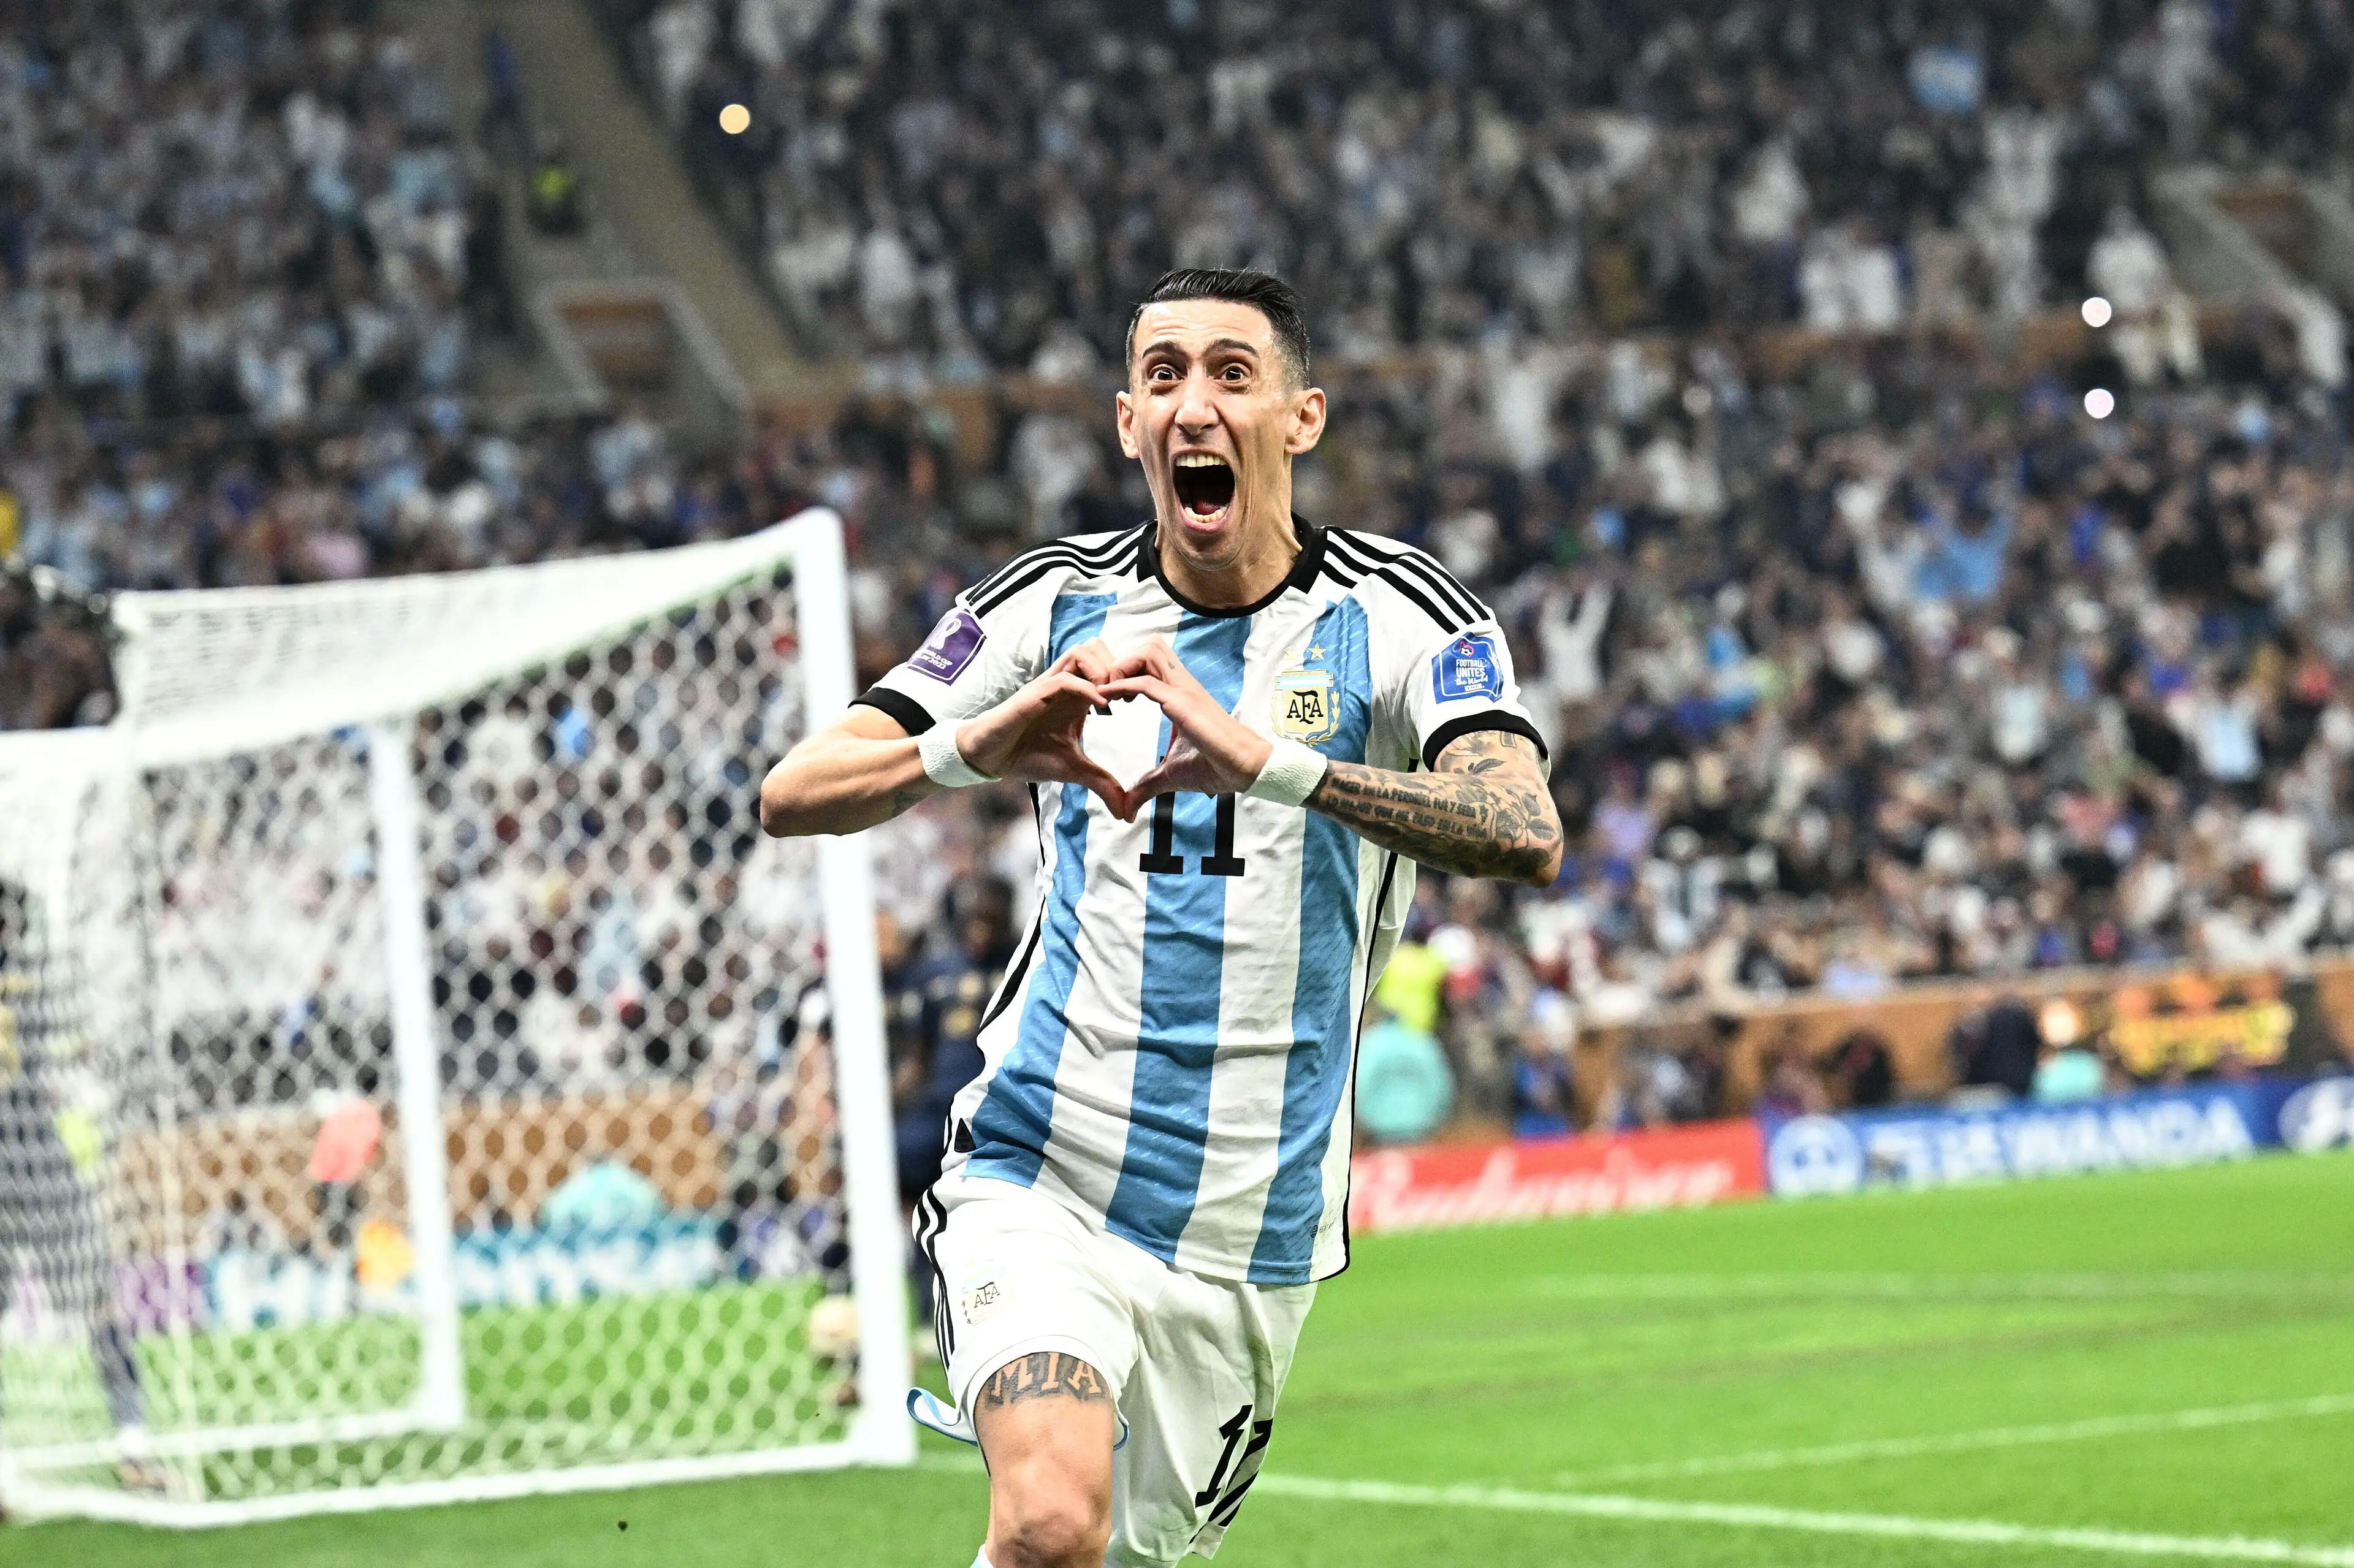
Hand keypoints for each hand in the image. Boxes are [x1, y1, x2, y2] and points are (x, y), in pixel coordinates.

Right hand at [955, 640, 1126, 813]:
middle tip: (1130, 695)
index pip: (1108, 664)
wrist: (992, 757)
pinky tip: (1101, 709)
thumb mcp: (1074, 770)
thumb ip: (1102, 783)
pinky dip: (1085, 687)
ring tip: (1114, 699)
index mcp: (1078, 695)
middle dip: (1120, 665)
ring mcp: (1050, 685)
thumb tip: (1126, 813)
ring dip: (1104, 670)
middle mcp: (1066, 684)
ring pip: (1083, 651)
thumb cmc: (1028, 756)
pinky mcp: (1034, 693)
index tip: (1141, 701)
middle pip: (1099, 647)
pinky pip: (1064, 678)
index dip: (1129, 675)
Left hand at [1099, 638, 1272, 812]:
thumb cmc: (1214, 768)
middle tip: (1108, 689)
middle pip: (1149, 647)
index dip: (1126, 672)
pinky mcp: (1183, 702)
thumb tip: (1127, 808)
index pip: (1150, 664)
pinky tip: (1104, 698)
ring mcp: (1184, 690)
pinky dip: (1120, 685)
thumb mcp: (1170, 776)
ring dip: (1122, 667)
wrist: (1243, 769)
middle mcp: (1182, 685)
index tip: (1109, 697)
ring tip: (1108, 692)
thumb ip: (1147, 785)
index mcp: (1180, 695)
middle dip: (1122, 661)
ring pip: (1148, 652)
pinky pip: (1145, 682)